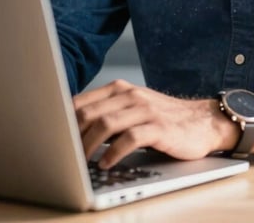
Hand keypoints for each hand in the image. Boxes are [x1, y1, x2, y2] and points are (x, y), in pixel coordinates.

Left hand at [73, 79, 236, 167]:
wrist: (202, 121)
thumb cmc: (162, 119)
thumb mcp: (133, 109)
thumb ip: (107, 113)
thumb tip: (71, 131)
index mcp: (120, 89)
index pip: (81, 102)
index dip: (62, 122)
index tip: (52, 140)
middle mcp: (131, 95)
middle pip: (90, 113)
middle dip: (72, 137)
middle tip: (63, 156)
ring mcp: (145, 109)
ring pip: (106, 124)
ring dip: (89, 146)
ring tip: (81, 163)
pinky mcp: (159, 127)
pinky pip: (130, 138)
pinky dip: (114, 153)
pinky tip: (107, 164)